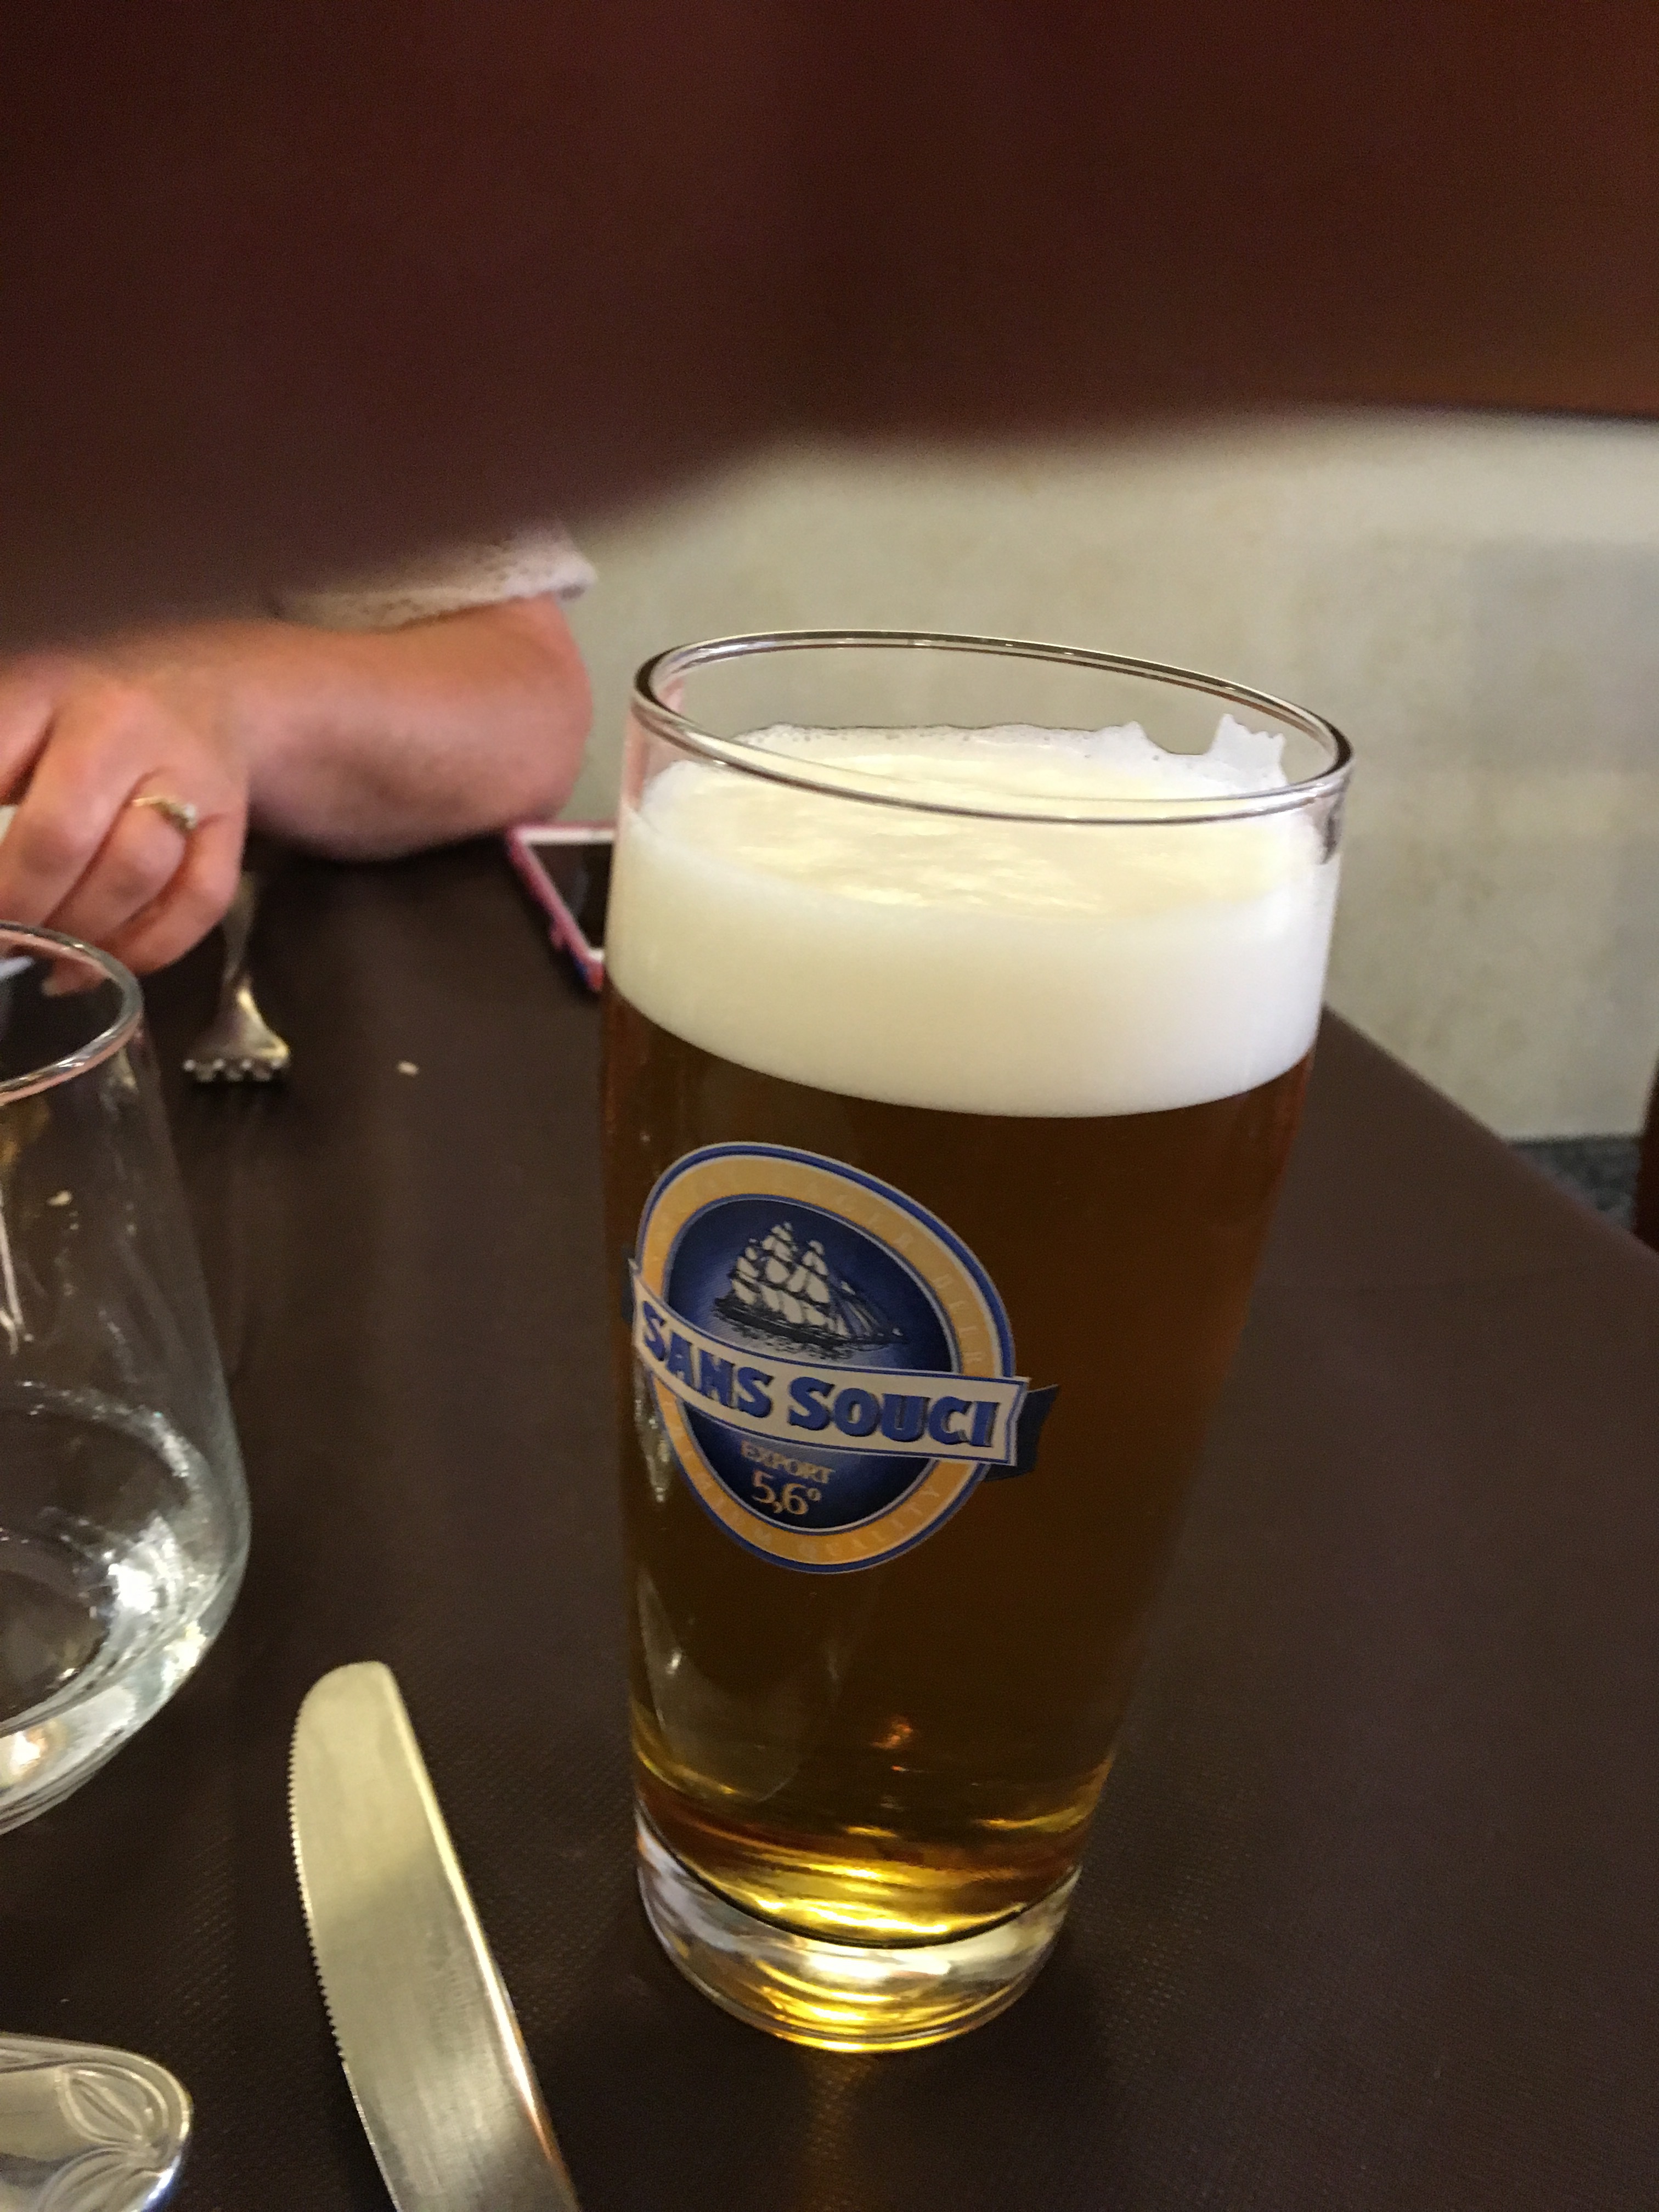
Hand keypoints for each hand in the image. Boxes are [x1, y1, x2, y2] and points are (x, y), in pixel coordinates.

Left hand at [0, 639, 248, 972]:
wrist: (198, 693)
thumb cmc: (78, 718)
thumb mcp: (18, 721)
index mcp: (45, 694)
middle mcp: (123, 727)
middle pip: (63, 835)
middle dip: (21, 906)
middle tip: (3, 940)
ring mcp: (189, 776)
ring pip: (135, 874)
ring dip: (82, 934)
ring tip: (49, 957)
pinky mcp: (232, 824)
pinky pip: (199, 900)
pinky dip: (150, 948)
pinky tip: (107, 966)